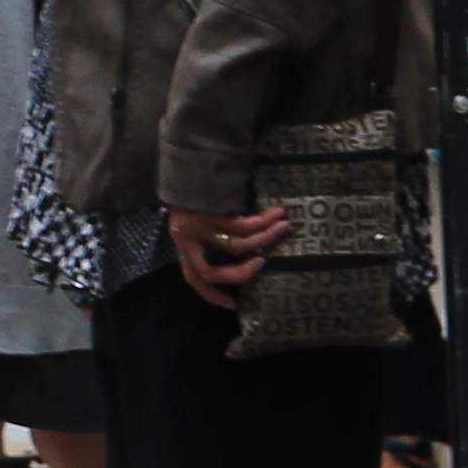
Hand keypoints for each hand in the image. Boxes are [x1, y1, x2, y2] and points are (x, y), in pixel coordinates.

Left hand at [169, 204, 291, 308]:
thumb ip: (208, 238)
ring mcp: (197, 228)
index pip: (193, 278)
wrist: (187, 163)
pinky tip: (276, 215)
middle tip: (261, 265)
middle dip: (238, 274)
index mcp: (183, 245)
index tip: (230, 304)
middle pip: (210, 273)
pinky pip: (242, 226)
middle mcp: (186, 240)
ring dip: (264, 238)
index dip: (211, 294)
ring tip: (284, 227)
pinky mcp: (209, 215)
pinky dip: (263, 222)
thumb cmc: (196, 192)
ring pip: (237, 245)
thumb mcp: (196, 219)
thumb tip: (244, 254)